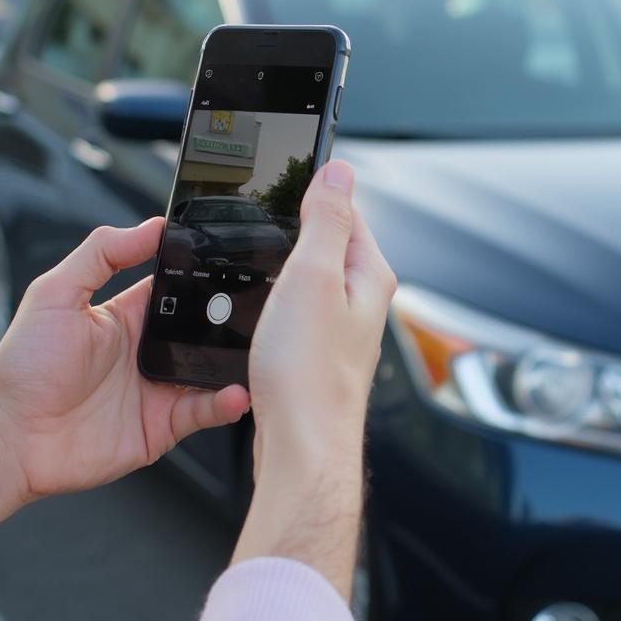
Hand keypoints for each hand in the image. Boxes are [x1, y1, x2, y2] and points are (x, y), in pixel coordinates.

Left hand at [0, 219, 248, 532]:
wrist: (12, 438)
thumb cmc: (24, 368)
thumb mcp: (55, 294)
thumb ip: (101, 255)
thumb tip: (150, 226)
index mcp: (129, 317)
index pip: (178, 290)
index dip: (205, 277)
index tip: (232, 264)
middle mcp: (150, 352)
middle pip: (204, 330)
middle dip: (231, 320)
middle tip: (256, 312)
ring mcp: (160, 389)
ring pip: (213, 370)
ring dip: (236, 362)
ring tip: (256, 353)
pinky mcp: (164, 426)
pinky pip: (204, 412)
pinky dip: (225, 404)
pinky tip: (235, 393)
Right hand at [232, 160, 395, 598]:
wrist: (302, 446)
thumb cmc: (309, 373)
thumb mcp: (314, 278)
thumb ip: (327, 223)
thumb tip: (340, 173)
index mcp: (367, 276)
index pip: (346, 212)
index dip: (312, 191)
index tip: (284, 176)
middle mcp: (360, 302)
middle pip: (328, 245)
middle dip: (294, 228)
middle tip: (258, 217)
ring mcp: (339, 331)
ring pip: (310, 280)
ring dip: (283, 266)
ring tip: (253, 257)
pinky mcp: (316, 356)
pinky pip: (296, 311)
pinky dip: (275, 300)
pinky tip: (255, 306)